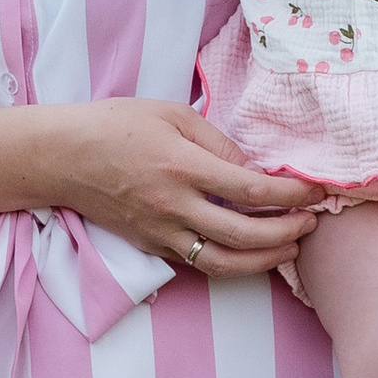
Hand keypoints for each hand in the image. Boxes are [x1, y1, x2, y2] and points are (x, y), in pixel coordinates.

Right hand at [42, 99, 318, 278]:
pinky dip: (232, 263)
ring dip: (266, 260)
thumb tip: (252, 168)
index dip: (290, 194)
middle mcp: (174, 207)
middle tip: (312, 222)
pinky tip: (252, 252)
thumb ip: (216, 142)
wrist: (63, 158)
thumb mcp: (171, 115)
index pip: (251, 188)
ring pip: (224, 263)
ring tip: (291, 247)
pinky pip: (200, 263)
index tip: (314, 190)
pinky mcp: (152, 247)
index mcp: (182, 167)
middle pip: (245, 235)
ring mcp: (162, 233)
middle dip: (287, 232)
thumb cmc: (116, 125)